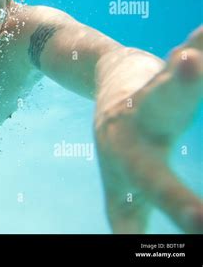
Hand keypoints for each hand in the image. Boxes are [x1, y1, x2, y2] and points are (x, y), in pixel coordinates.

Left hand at [95, 26, 202, 233]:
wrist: (106, 80)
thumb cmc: (119, 144)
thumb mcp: (119, 183)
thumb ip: (127, 217)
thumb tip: (132, 252)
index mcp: (127, 153)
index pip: (154, 186)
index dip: (176, 209)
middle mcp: (139, 119)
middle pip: (153, 127)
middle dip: (171, 140)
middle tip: (192, 159)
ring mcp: (153, 90)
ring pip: (172, 81)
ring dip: (186, 73)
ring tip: (190, 61)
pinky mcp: (170, 65)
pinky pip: (192, 51)